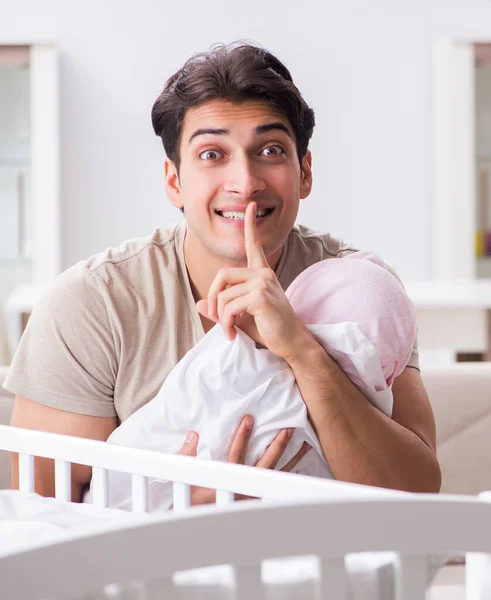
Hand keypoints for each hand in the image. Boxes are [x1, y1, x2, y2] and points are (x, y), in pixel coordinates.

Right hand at [177, 415, 310, 505]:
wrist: (196, 528)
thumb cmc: (189, 504)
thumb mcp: (184, 479)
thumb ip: (187, 455)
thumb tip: (193, 434)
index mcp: (227, 481)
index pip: (236, 454)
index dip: (242, 436)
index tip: (249, 419)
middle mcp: (244, 489)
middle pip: (265, 464)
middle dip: (277, 445)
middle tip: (288, 429)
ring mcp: (253, 497)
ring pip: (277, 476)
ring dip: (292, 461)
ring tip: (305, 446)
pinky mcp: (257, 502)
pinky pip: (277, 487)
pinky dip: (288, 477)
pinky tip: (298, 469)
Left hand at [196, 202, 312, 361]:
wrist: (291, 342)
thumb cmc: (270, 329)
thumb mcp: (241, 317)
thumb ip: (221, 309)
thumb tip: (199, 304)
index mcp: (261, 274)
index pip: (253, 245)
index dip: (250, 226)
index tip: (251, 207)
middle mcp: (263, 274)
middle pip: (222, 274)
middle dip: (213, 297)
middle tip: (216, 318)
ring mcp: (263, 283)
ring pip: (224, 295)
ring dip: (221, 317)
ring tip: (229, 331)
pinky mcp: (260, 296)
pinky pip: (229, 307)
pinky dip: (226, 323)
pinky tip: (233, 333)